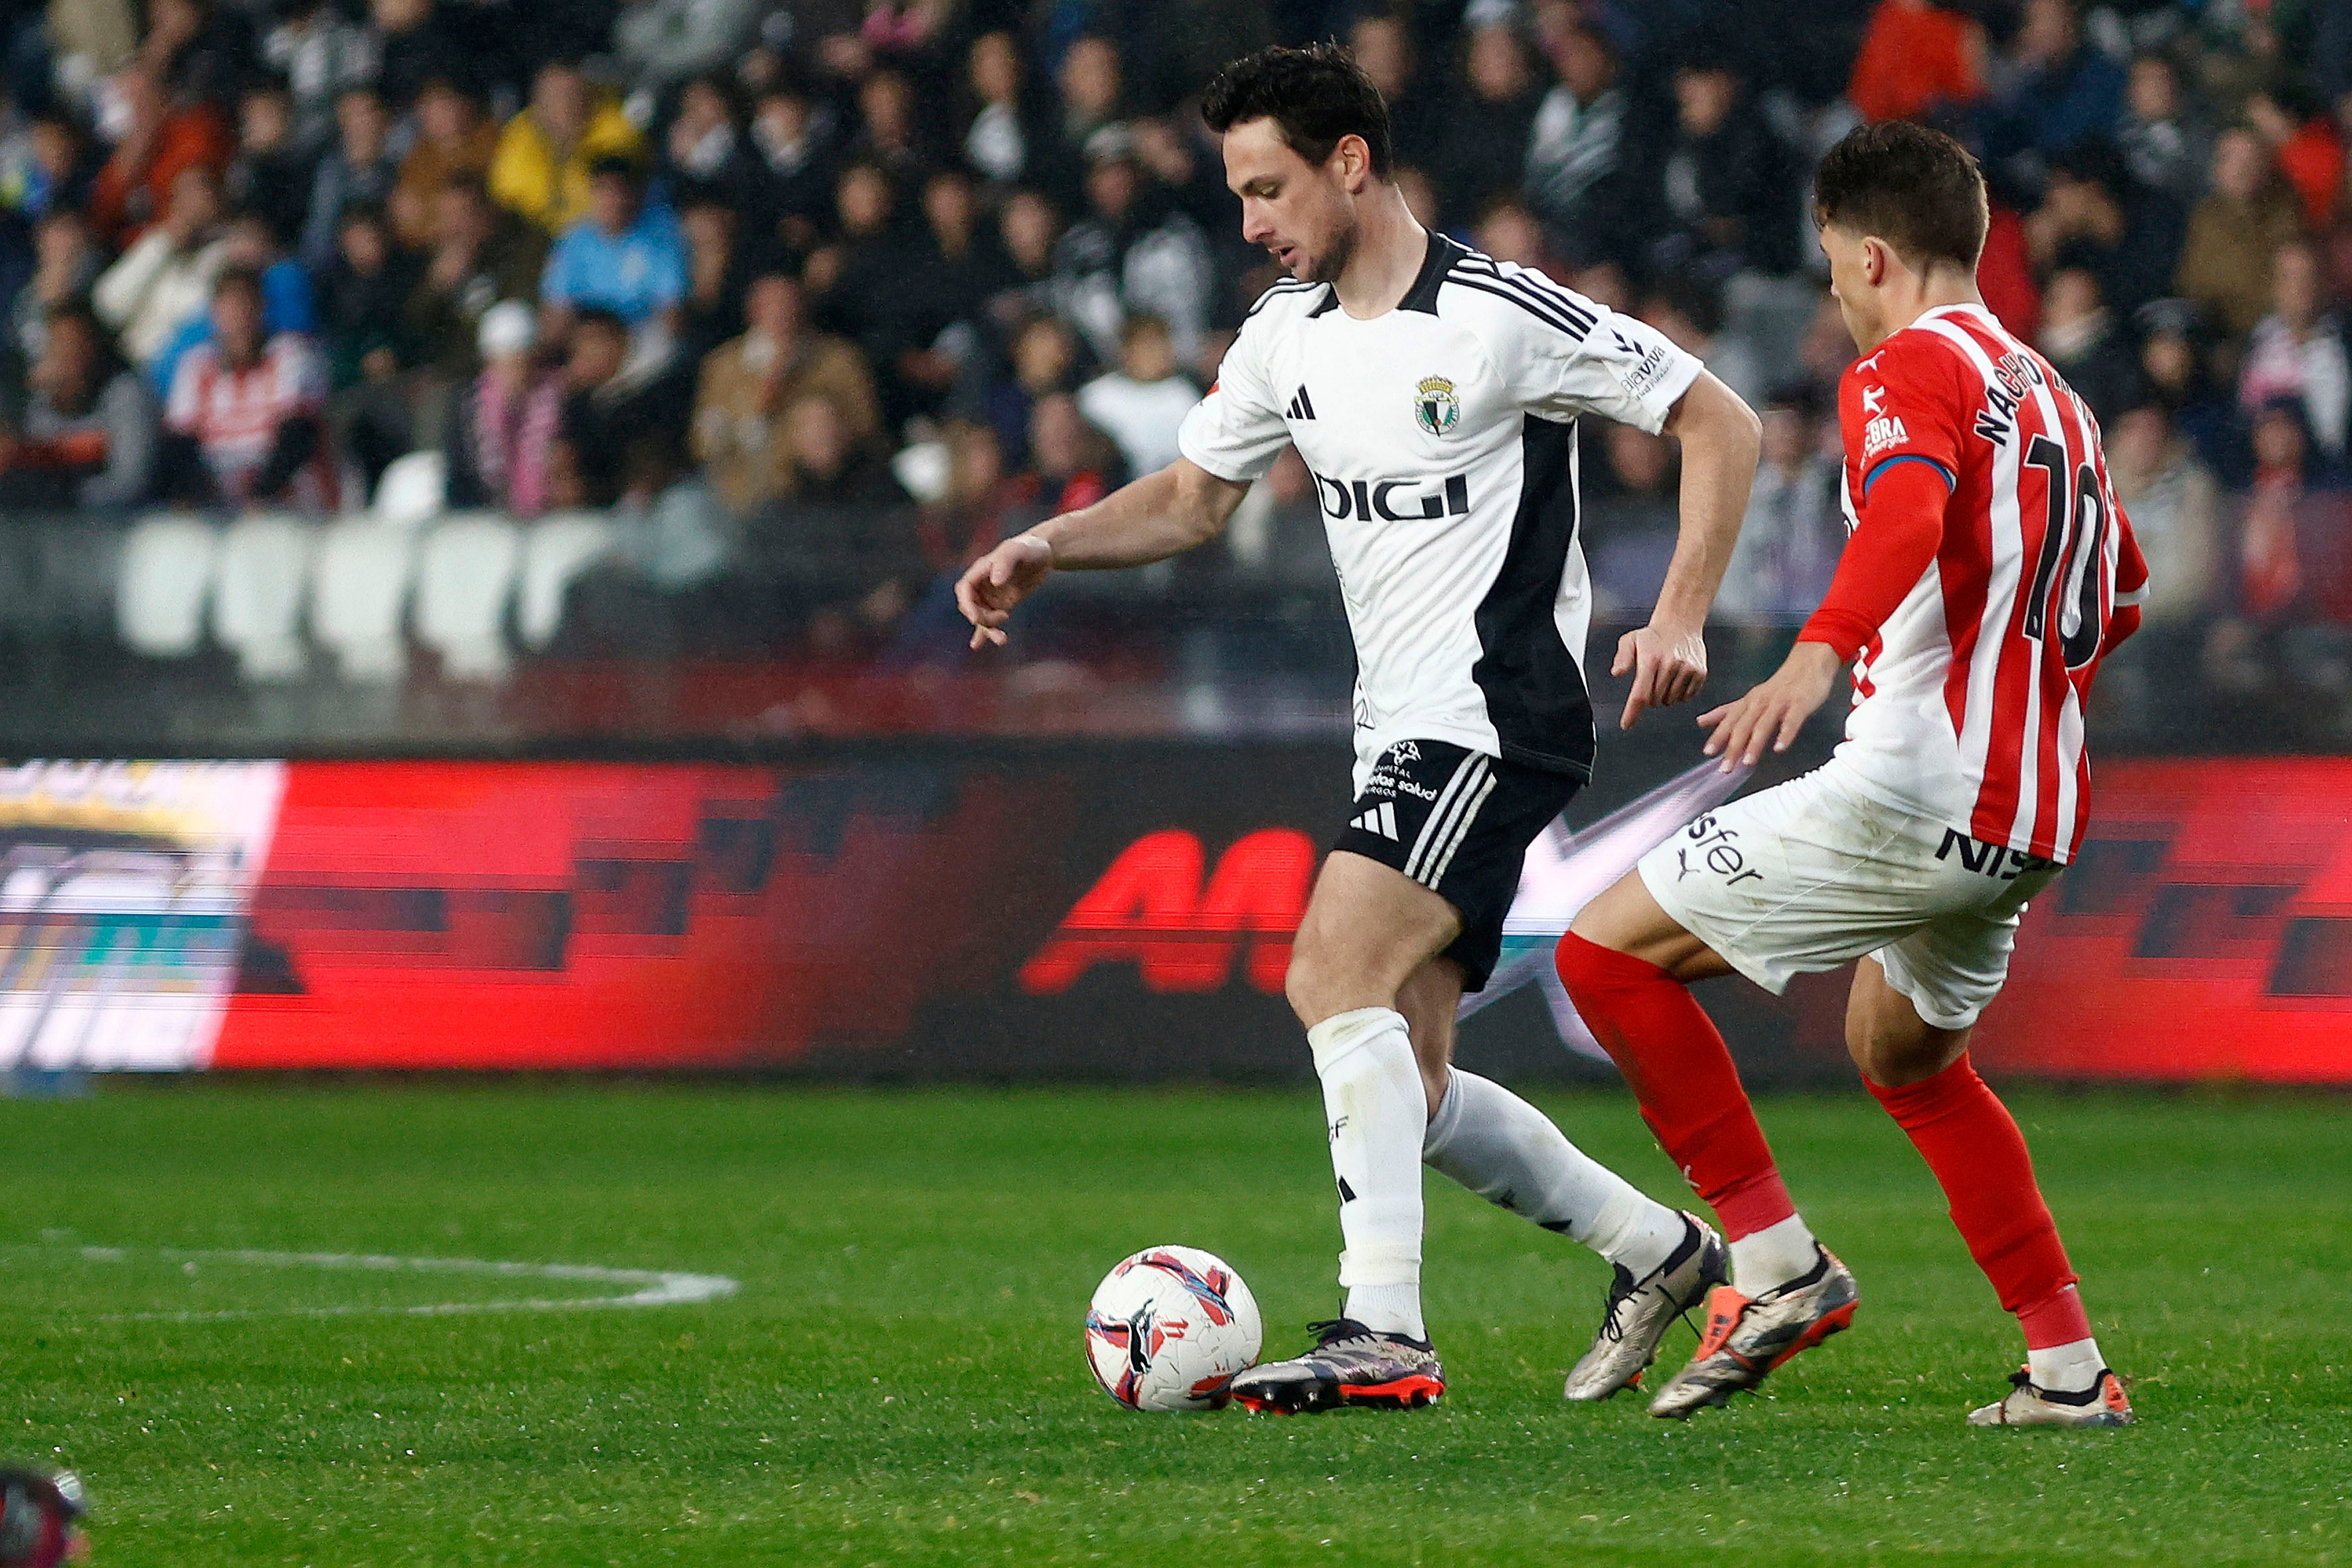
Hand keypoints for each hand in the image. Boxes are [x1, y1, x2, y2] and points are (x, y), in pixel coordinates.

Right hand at [955, 533, 1053, 648]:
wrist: (1044, 553)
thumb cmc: (1030, 547)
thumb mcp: (1018, 549)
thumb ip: (1005, 561)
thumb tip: (995, 581)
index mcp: (981, 570)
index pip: (964, 589)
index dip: (966, 604)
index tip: (975, 617)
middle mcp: (983, 584)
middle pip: (971, 606)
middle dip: (981, 617)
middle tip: (1003, 616)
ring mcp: (991, 595)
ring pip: (981, 617)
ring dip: (988, 630)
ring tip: (1003, 639)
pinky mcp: (1002, 604)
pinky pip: (990, 621)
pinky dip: (984, 633)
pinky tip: (976, 645)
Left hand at [1612, 621, 1707, 729]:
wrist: (1680, 624)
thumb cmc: (1652, 636)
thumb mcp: (1630, 640)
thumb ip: (1622, 657)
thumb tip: (1617, 672)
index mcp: (1650, 660)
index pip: (1640, 694)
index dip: (1632, 712)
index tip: (1626, 725)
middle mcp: (1670, 665)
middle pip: (1654, 700)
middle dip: (1649, 696)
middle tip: (1652, 679)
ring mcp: (1687, 669)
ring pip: (1671, 700)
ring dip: (1665, 695)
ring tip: (1665, 676)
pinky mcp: (1700, 673)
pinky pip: (1686, 697)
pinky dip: (1680, 693)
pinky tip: (1677, 677)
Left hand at [1696, 641, 1842, 772]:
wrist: (1808, 663)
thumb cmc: (1780, 685)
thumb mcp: (1750, 697)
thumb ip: (1727, 712)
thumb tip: (1701, 721)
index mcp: (1748, 702)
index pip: (1729, 721)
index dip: (1718, 736)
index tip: (1708, 752)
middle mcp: (1760, 702)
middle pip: (1743, 725)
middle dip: (1733, 747)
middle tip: (1726, 767)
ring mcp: (1780, 702)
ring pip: (1764, 724)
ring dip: (1754, 744)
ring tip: (1747, 762)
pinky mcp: (1799, 704)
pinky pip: (1791, 720)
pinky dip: (1785, 734)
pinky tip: (1780, 748)